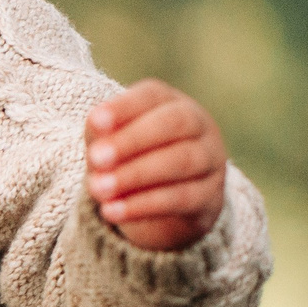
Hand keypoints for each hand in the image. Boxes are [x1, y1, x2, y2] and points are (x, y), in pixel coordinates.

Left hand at [85, 80, 228, 251]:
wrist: (160, 205)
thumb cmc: (129, 158)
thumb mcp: (110, 141)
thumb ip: (103, 132)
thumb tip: (97, 124)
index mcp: (170, 102)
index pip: (151, 95)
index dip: (124, 107)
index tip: (96, 122)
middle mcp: (199, 125)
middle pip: (175, 123)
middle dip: (132, 141)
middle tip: (96, 159)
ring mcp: (211, 160)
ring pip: (182, 161)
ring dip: (135, 175)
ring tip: (98, 190)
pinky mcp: (211, 197)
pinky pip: (182, 198)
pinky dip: (144, 205)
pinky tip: (113, 211)